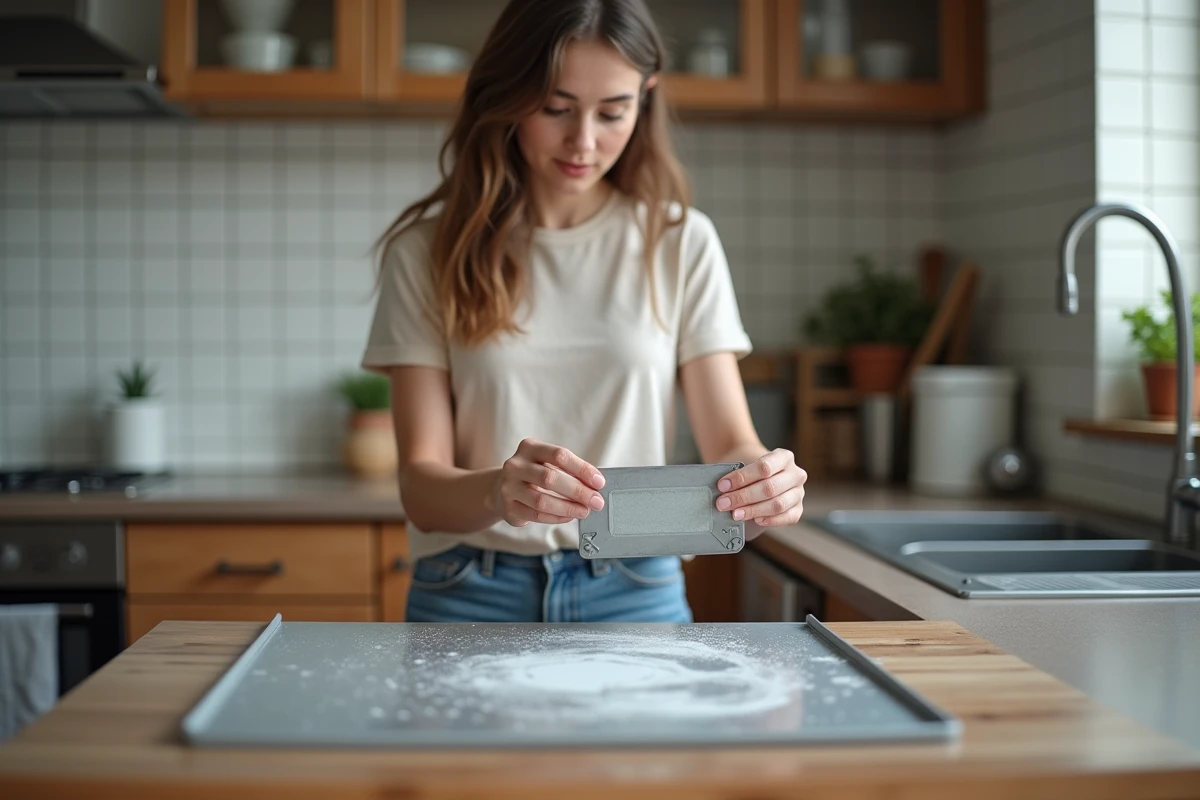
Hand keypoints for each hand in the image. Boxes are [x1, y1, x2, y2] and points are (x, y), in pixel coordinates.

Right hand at [488, 438, 605, 526]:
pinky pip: (537, 515)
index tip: (599, 482)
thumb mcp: (547, 463)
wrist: (500, 489)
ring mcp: (508, 487)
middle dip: (578, 491)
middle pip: (550, 478)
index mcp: (529, 447)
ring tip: (584, 511)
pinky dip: (557, 517)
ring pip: (542, 500)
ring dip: (568, 508)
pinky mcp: (508, 508)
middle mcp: (515, 465)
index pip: (559, 455)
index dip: (582, 469)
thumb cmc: (534, 474)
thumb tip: (596, 486)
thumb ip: (569, 471)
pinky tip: (569, 516)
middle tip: (596, 501)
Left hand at [714, 449, 805, 531]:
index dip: (742, 478)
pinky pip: (786, 517)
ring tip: (735, 514)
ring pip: (777, 505)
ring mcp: (799, 492)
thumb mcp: (743, 465)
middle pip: (770, 488)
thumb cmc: (750, 470)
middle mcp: (796, 474)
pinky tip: (755, 519)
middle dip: (743, 497)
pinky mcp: (798, 509)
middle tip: (723, 503)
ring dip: (753, 510)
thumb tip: (722, 493)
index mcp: (784, 457)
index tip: (722, 485)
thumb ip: (737, 477)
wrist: (760, 473)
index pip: (764, 467)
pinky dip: (769, 520)